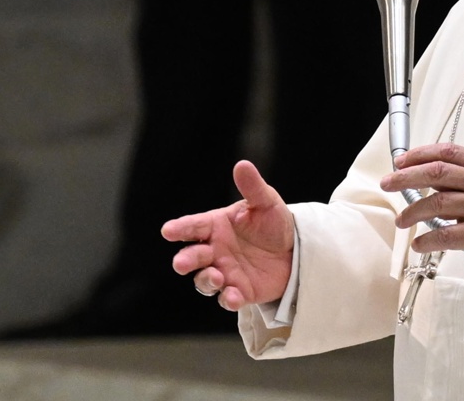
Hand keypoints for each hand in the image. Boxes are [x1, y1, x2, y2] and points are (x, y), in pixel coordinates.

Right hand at [161, 160, 294, 310]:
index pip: (194, 226)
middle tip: (181, 263)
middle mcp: (215, 250)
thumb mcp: (266, 202)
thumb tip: (242, 164)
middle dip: (185, 260)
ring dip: (206, 280)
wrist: (296, 250)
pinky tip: (233, 297)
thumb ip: (252, 187)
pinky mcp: (239, 291)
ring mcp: (225, 272)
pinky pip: (227, 298)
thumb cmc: (273, 223)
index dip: (180, 228)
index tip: (167, 231)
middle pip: (192, 256)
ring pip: (204, 280)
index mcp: (216, 226)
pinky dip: (227, 299)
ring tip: (216, 277)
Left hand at [379, 143, 463, 274]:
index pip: (447, 151)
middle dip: (406, 177)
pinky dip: (428, 239)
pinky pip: (447, 234)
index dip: (419, 154)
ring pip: (437, 204)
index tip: (401, 161)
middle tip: (389, 183)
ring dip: (413, 212)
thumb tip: (427, 180)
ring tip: (402, 220)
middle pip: (436, 173)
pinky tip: (420, 243)